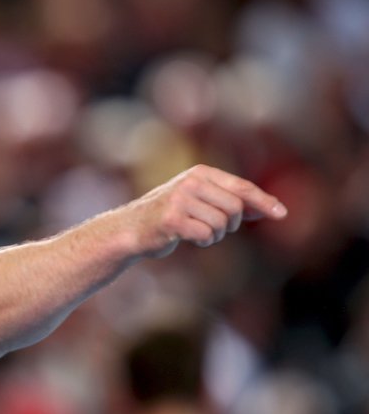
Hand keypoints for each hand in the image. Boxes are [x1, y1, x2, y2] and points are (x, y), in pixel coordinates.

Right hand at [126, 164, 286, 258]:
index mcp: (200, 173)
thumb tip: (269, 209)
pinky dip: (202, 241)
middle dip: (231, 224)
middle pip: (235, 208)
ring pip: (221, 224)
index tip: (281, 214)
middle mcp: (190, 182)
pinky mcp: (171, 219)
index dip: (263, 201)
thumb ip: (232, 202)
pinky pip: (204, 234)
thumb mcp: (202, 202)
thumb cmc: (171, 215)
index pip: (241, 187)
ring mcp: (179, 200)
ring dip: (214, 235)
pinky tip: (188, 237)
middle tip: (214, 228)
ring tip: (197, 232)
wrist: (132, 228)